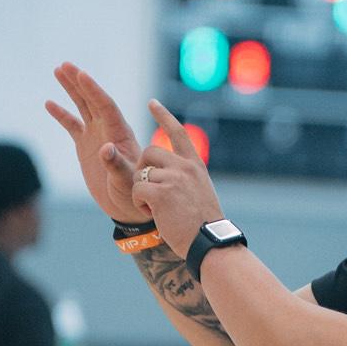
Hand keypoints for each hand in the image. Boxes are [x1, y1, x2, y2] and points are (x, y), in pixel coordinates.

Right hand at [44, 63, 143, 224]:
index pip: (106, 106)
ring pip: (82, 107)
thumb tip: (105, 148)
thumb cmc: (133, 194)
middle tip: (65, 64)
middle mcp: (108, 130)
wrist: (128, 206)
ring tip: (58, 70)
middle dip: (79, 82)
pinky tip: (49, 103)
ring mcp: (96, 136)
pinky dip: (61, 114)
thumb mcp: (126, 181)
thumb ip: (116, 165)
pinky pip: (72, 125)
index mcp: (120, 134)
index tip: (82, 74)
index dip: (94, 90)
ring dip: (71, 89)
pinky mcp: (86, 147)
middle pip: (92, 100)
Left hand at [129, 101, 225, 259]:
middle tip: (147, 189)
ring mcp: (173, 179)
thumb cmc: (204, 225)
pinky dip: (139, 203)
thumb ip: (185, 177)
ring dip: (141, 192)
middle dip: (142, 169)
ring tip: (154, 208)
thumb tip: (165, 172)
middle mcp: (184, 168)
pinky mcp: (161, 194)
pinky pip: (137, 190)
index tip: (152, 103)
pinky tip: (153, 213)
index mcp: (195, 165)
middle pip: (149, 152)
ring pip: (141, 174)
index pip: (178, 132)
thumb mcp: (200, 192)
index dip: (163, 116)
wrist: (209, 242)